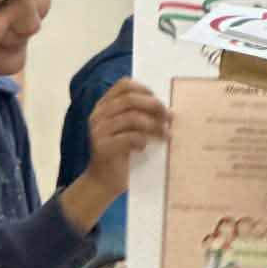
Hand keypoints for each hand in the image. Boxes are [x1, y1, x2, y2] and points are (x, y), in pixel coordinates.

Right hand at [87, 79, 169, 195]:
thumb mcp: (128, 130)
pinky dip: (143, 141)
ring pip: (131, 118)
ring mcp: (98, 131)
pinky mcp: (103, 147)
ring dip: (154, 125)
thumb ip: (139, 115)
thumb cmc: (121, 154)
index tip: (160, 101)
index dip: (145, 90)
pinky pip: (129, 137)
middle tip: (169, 117)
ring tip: (165, 134)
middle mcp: (98, 115)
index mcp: (103, 106)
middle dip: (154, 106)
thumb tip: (168, 109)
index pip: (124, 85)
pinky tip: (145, 148)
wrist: (103, 182)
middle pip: (130, 99)